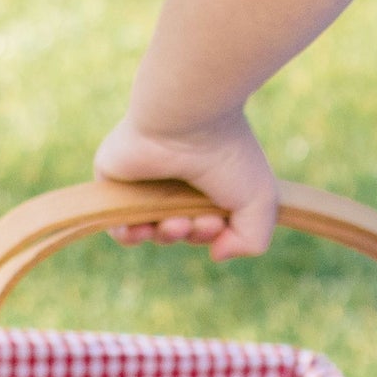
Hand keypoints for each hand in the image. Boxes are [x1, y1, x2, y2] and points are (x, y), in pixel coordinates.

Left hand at [92, 109, 278, 261]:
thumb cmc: (227, 155)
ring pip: (151, 228)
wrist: (188, 121)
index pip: (208, 221)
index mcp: (210, 179)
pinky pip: (117, 221)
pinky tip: (143, 230)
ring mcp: (146, 179)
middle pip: (181, 228)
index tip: (218, 222)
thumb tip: (217, 254)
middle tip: (200, 221)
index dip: (213, 233)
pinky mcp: (115, 179)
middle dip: (193, 234)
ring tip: (175, 223)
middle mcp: (178, 178)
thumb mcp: (261, 204)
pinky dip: (129, 235)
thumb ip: (250, 241)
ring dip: (166, 236)